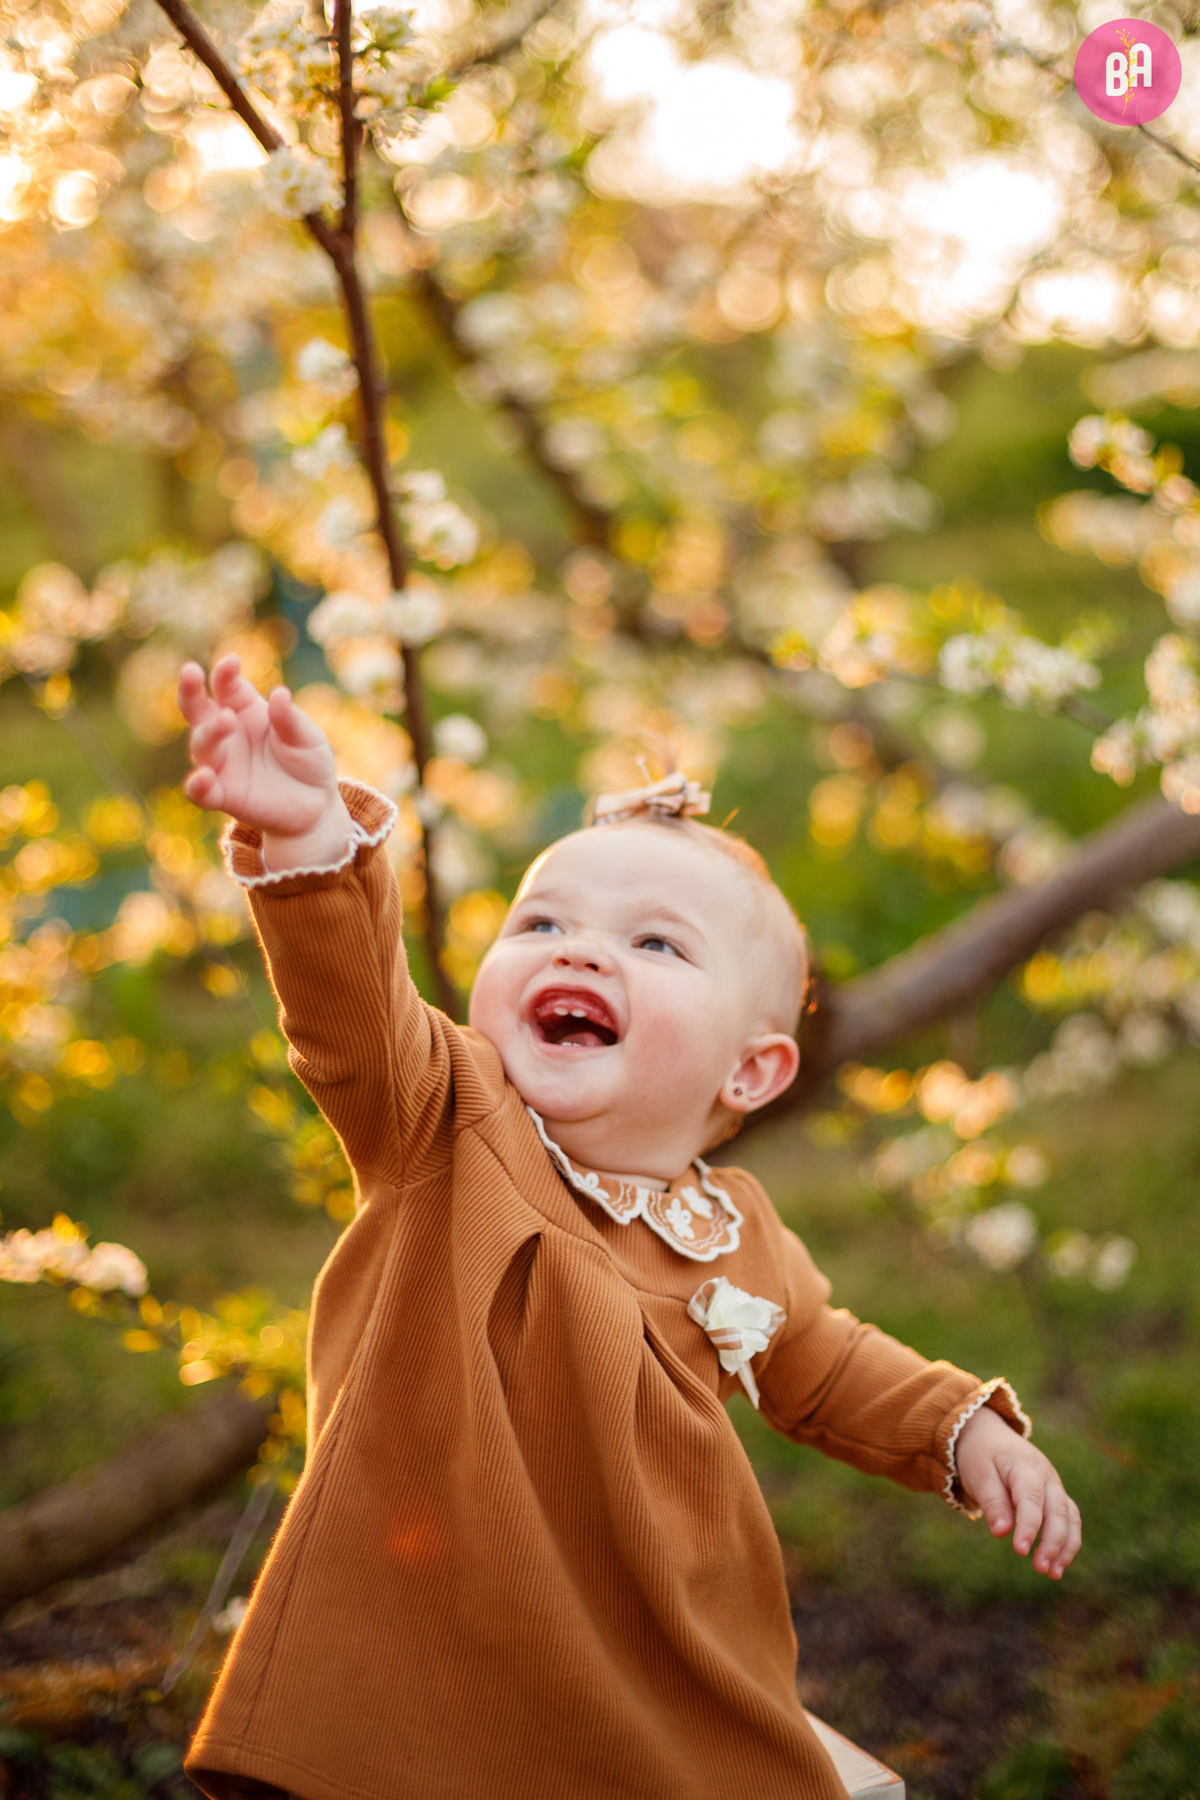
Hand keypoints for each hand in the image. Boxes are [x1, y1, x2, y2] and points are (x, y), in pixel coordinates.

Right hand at [178, 655, 352, 869]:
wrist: (316, 805)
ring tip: (226, 720)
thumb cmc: (309, 762)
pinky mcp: (223, 796)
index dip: (224, 673)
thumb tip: (279, 694)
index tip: (231, 662)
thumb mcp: (308, 738)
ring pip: (202, 745)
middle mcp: (226, 734)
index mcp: (244, 710)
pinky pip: (201, 791)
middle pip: (199, 710)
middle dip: (191, 691)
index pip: (226, 686)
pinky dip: (197, 785)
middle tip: (191, 672)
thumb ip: (292, 720)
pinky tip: (203, 777)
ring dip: (210, 731)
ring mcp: (221, 764)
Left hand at [954, 1404, 1080, 1579]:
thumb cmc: (981, 1456)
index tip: (1020, 1550)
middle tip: (1040, 1569)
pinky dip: (1067, 1542)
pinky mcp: (1056, 1497)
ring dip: (1065, 1547)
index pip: (1031, 1499)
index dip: (1028, 1526)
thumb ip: (992, 1501)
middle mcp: (1047, 1476)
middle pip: (1058, 1511)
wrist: (989, 1436)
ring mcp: (1055, 1486)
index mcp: (1025, 1467)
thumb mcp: (978, 1474)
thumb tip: (1002, 1532)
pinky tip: (1057, 1565)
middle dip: (1052, 1542)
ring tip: (1052, 1574)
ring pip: (1070, 1517)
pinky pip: (1069, 1520)